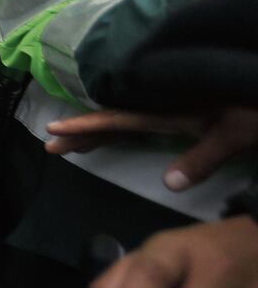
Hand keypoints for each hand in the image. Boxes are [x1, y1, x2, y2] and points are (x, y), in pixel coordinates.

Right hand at [47, 108, 257, 192]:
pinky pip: (133, 119)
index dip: (84, 125)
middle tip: (49, 146)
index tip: (53, 130)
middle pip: (111, 119)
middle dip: (79, 132)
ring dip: (94, 131)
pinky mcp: (177, 111)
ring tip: (68, 145)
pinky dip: (113, 128)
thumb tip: (168, 184)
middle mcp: (160, 107)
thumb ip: (202, 158)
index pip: (116, 119)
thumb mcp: (235, 132)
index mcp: (167, 110)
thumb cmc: (254, 104)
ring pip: (120, 119)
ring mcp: (167, 107)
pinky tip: (107, 133)